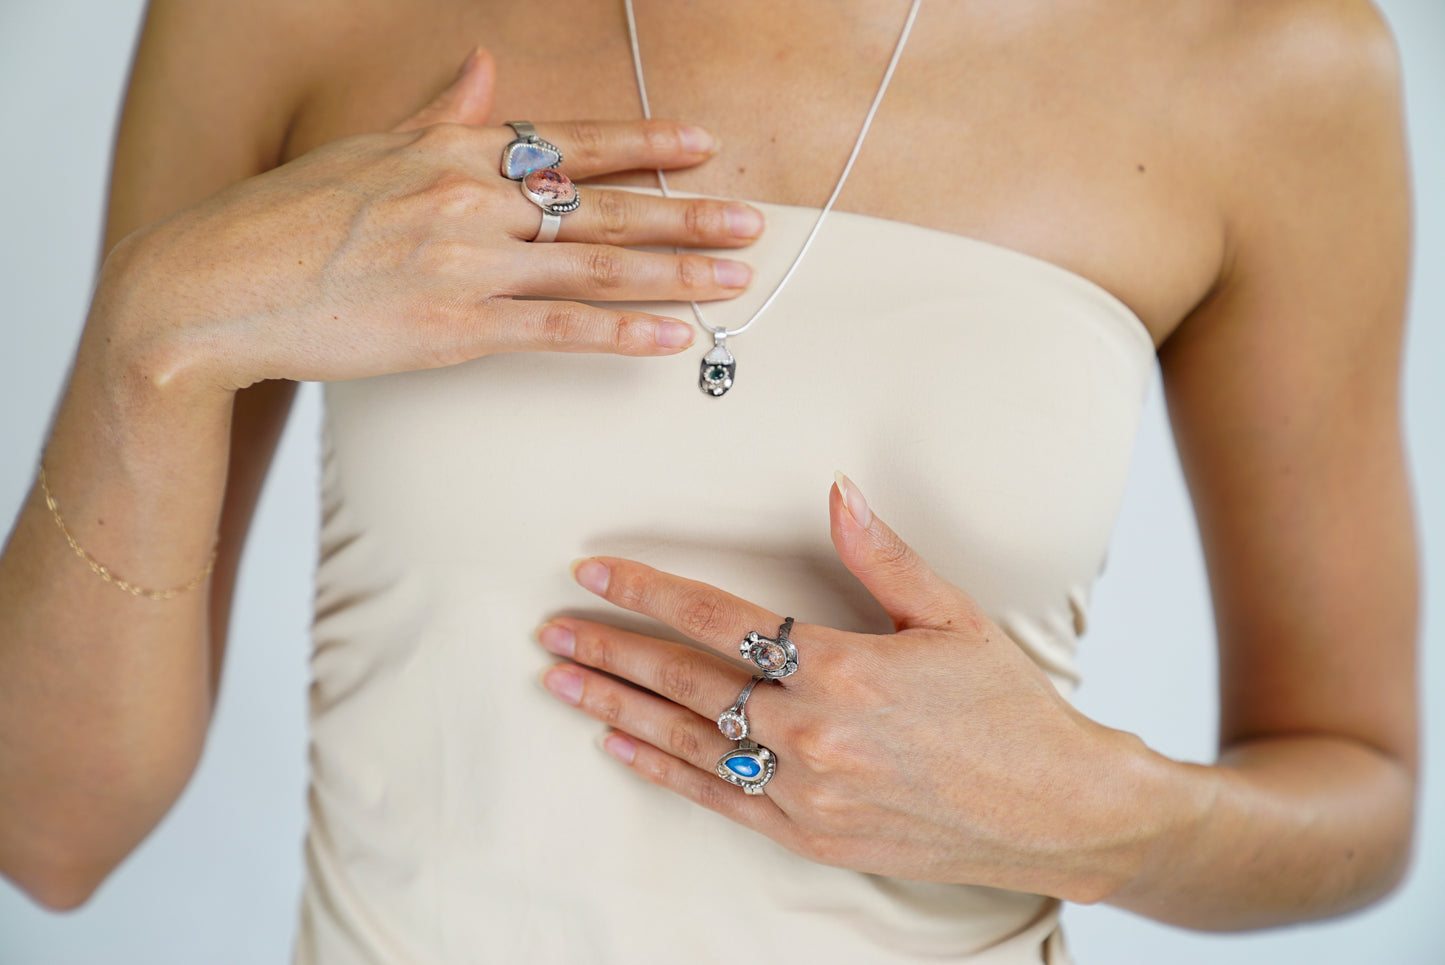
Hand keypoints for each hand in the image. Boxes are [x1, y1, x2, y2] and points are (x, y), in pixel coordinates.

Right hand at [92, 48, 764, 395]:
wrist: (217, 286)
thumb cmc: (286, 218)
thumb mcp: (368, 148)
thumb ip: (438, 112)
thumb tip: (482, 67)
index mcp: (451, 149)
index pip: (570, 141)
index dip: (644, 144)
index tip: (700, 145)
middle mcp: (470, 199)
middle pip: (602, 207)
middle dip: (686, 213)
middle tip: (750, 221)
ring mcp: (467, 264)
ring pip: (596, 267)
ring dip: (675, 273)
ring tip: (734, 278)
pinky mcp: (455, 328)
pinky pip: (559, 330)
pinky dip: (622, 334)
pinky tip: (672, 337)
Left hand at [537, 473, 1158, 902]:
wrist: (1056, 811)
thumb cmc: (1010, 711)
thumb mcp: (953, 618)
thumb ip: (881, 556)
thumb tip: (836, 492)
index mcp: (844, 666)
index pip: (719, 617)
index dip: (649, 591)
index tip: (596, 572)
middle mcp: (813, 730)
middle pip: (686, 679)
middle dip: (610, 649)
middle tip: (554, 630)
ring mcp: (806, 788)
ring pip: (687, 739)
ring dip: (617, 707)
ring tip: (563, 682)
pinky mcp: (810, 831)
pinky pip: (716, 798)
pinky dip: (661, 770)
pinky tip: (618, 747)